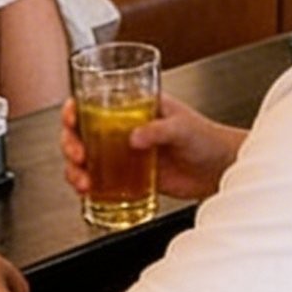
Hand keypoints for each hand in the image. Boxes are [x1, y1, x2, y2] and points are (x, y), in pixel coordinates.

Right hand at [60, 94, 244, 203]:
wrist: (220, 169)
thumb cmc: (207, 138)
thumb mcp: (183, 127)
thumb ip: (160, 129)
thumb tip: (135, 137)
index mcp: (134, 107)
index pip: (94, 100)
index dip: (75, 108)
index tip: (71, 119)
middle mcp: (124, 129)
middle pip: (82, 132)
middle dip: (70, 143)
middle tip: (78, 156)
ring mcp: (125, 155)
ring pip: (86, 159)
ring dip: (75, 169)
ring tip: (83, 181)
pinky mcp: (130, 178)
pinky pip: (100, 181)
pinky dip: (88, 187)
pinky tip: (88, 191)